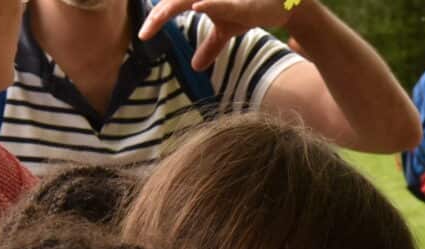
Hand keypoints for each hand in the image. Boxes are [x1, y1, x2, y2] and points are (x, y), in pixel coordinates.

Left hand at [136, 0, 309, 68]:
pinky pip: (222, 3)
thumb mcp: (226, 31)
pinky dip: (209, 4)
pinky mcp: (240, 3)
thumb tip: (194, 66)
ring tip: (158, 16)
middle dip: (158, 14)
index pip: (171, 6)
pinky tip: (197, 6)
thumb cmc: (250, 10)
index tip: (143, 38)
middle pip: (175, 1)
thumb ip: (209, 47)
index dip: (155, 20)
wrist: (282, 4)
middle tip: (144, 33)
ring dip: (174, 6)